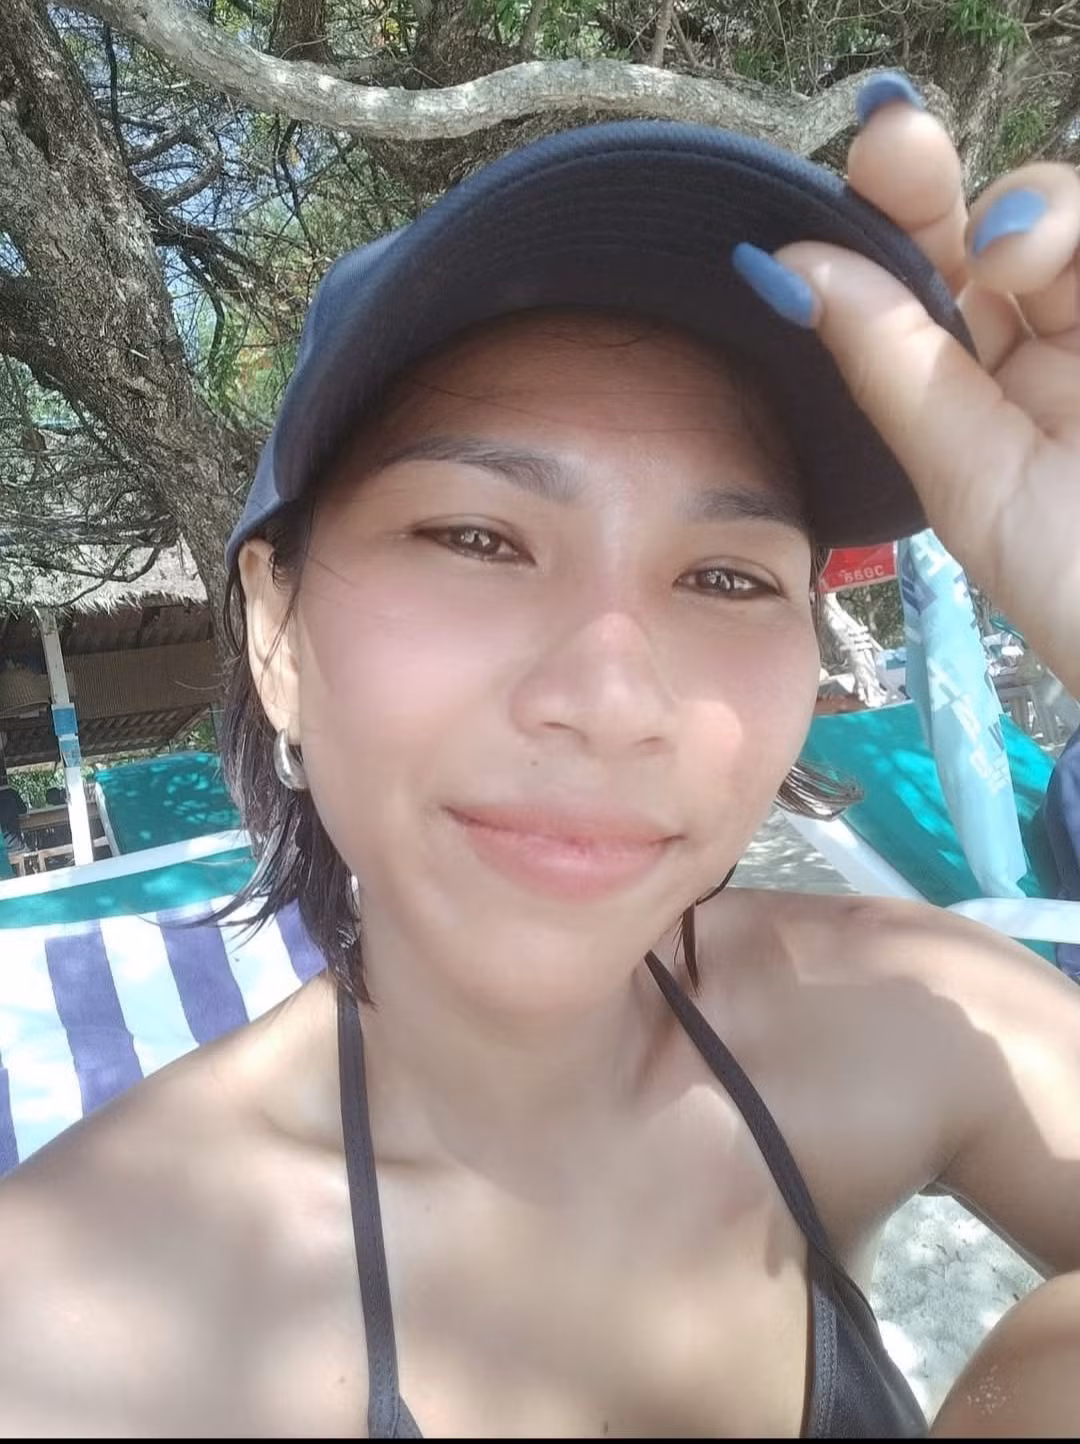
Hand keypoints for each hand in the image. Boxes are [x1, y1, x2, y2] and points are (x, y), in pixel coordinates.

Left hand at [777, 77, 1079, 697]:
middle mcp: (1042, 348)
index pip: (917, 291)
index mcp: (975, 392)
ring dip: (1032, 207)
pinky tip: (1041, 252)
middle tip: (895, 151)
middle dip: (929, 187)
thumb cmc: (1077, 577)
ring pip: (1064, 219)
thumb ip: (894, 370)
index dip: (877, 230)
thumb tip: (786, 267)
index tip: (832, 197)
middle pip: (981, 232)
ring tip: (1010, 253)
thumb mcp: (970, 476)